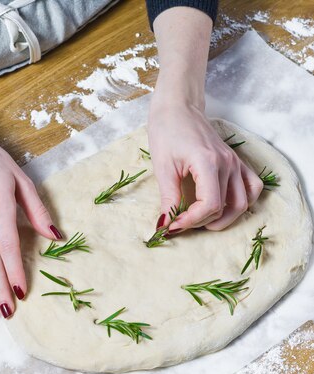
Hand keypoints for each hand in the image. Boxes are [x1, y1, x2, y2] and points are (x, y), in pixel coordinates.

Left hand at [148, 95, 263, 233]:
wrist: (179, 107)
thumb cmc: (168, 130)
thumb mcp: (163, 167)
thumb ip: (169, 199)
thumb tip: (166, 225)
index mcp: (209, 163)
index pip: (209, 206)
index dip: (190, 221)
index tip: (172, 224)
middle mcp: (228, 164)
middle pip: (223, 208)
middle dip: (201, 222)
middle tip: (181, 221)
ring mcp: (235, 163)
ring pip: (242, 204)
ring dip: (223, 218)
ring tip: (201, 220)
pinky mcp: (237, 162)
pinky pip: (252, 188)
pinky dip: (242, 202)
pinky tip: (224, 207)